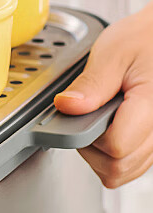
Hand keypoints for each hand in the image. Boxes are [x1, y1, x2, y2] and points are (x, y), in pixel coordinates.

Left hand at [54, 4, 152, 187]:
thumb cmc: (144, 40)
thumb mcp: (113, 53)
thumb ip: (90, 84)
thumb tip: (67, 107)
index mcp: (151, 105)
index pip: (115, 146)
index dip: (89, 134)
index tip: (80, 114)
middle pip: (117, 167)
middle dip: (93, 148)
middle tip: (90, 116)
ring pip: (123, 172)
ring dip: (103, 154)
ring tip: (103, 119)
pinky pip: (132, 166)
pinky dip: (115, 155)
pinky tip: (112, 129)